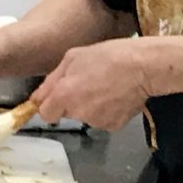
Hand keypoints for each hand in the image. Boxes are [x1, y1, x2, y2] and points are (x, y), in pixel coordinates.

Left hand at [33, 40, 158, 129]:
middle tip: (86, 84)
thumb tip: (38, 97)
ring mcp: (97, 121)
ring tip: (104, 87)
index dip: (49, 104)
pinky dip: (106, 110)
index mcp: (64, 95)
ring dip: (89, 105)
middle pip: (66, 113)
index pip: (45, 113)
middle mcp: (78, 113)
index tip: (56, 96)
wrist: (144, 67)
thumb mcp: (73, 57)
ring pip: (85, 116)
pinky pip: (102, 119)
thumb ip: (52, 80)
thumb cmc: (109, 57)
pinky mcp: (114, 126)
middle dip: (70, 101)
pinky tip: (115, 95)